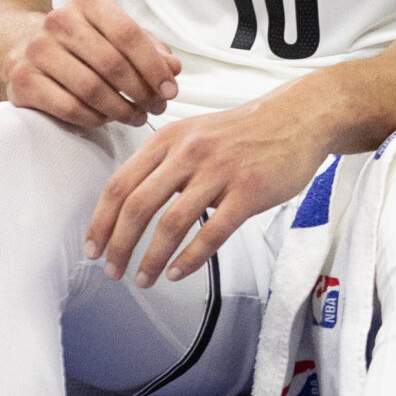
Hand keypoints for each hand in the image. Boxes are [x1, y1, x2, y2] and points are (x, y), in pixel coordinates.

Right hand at [0, 0, 181, 127]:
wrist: (23, 43)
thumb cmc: (83, 41)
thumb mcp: (119, 35)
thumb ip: (151, 49)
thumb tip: (173, 69)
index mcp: (88, 2)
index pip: (129, 35)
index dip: (154, 67)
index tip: (170, 89)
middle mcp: (59, 21)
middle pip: (111, 64)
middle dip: (141, 92)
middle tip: (156, 107)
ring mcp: (37, 50)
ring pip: (91, 89)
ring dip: (121, 109)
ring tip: (137, 116)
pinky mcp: (22, 80)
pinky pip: (68, 107)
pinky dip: (94, 118)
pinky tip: (106, 118)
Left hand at [84, 92, 332, 286]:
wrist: (301, 117)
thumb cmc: (248, 130)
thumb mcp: (196, 132)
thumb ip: (164, 162)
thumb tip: (130, 205)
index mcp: (170, 138)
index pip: (120, 184)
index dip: (101, 222)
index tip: (94, 248)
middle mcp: (190, 152)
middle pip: (138, 206)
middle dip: (119, 246)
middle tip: (113, 270)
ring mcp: (220, 171)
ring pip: (171, 223)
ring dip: (151, 259)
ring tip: (145, 278)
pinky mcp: (249, 190)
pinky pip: (211, 232)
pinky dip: (190, 259)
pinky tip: (179, 271)